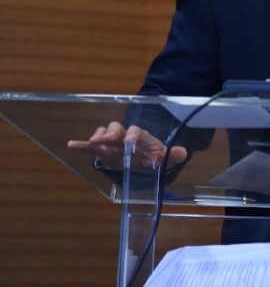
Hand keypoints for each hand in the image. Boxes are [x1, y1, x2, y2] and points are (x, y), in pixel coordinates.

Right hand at [67, 121, 186, 171]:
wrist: (142, 156)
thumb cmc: (152, 156)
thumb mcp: (162, 158)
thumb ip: (171, 156)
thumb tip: (182, 153)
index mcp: (140, 136)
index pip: (136, 132)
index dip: (132, 135)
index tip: (128, 142)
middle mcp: (124, 135)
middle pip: (116, 128)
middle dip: (111, 134)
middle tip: (105, 142)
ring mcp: (112, 141)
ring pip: (103, 133)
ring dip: (98, 138)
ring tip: (95, 147)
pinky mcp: (102, 149)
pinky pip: (90, 145)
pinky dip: (81, 144)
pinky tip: (71, 144)